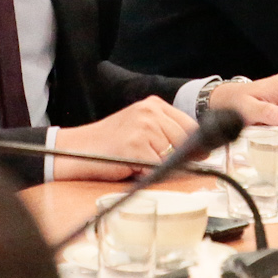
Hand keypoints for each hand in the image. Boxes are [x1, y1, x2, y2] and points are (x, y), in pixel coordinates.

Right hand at [54, 96, 197, 181]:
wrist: (77, 151)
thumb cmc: (109, 145)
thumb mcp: (141, 128)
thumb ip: (166, 132)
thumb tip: (201, 150)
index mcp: (154, 104)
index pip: (190, 124)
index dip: (193, 144)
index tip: (194, 155)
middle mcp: (150, 112)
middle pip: (186, 140)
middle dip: (178, 156)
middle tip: (155, 161)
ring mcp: (144, 127)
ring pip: (174, 155)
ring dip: (161, 165)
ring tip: (139, 161)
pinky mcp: (136, 146)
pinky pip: (158, 167)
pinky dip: (149, 172)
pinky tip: (132, 166)